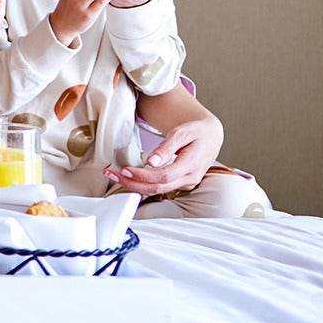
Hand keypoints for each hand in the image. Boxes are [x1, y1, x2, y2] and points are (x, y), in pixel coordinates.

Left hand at [103, 114, 221, 196]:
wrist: (210, 136)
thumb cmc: (196, 132)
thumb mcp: (181, 133)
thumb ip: (166, 147)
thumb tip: (151, 161)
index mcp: (191, 165)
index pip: (163, 176)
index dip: (143, 176)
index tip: (125, 170)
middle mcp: (190, 178)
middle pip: (158, 188)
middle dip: (132, 183)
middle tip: (111, 174)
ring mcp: (186, 183)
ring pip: (158, 191)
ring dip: (135, 185)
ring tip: (115, 175)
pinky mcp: (181, 183)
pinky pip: (160, 188)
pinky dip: (143, 185)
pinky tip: (129, 178)